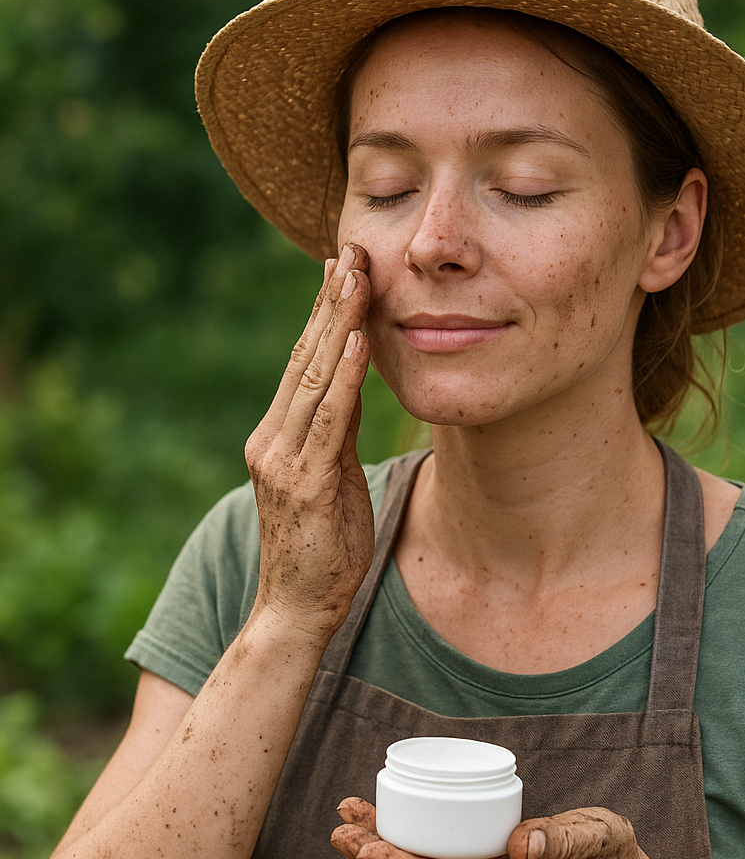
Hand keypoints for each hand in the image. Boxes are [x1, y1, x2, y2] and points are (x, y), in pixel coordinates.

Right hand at [244, 242, 373, 639]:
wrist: (296, 609)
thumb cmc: (320, 547)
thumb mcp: (331, 479)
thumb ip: (336, 433)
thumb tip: (354, 386)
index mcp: (278, 437)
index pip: (302, 363)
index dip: (323, 315)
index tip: (342, 269)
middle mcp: (272, 439)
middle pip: (303, 357)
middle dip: (329, 302)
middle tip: (350, 250)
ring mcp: (282, 459)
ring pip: (311, 377)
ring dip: (337, 323)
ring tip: (354, 275)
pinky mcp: (302, 483)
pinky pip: (328, 420)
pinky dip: (342, 378)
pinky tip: (358, 341)